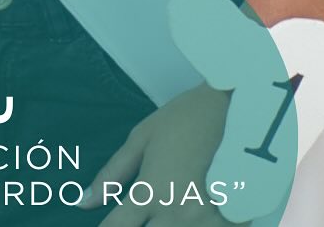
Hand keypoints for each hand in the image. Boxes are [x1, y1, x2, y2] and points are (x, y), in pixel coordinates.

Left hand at [78, 83, 246, 226]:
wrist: (239, 108)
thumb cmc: (187, 117)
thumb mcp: (143, 137)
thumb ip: (112, 173)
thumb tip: (84, 202)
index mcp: (151, 192)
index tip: (110, 224)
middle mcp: (176, 213)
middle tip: (146, 209)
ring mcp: (206, 222)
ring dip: (167, 225)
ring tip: (171, 203)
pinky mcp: (231, 222)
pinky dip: (194, 225)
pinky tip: (196, 209)